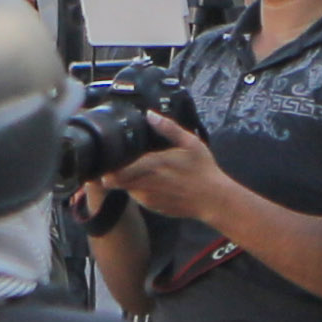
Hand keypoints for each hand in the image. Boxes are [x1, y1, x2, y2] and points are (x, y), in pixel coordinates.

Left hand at [99, 115, 229, 220]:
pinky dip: (139, 189)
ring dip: (126, 180)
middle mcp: (146, 183)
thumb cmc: (203, 170)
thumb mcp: (190, 143)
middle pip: (114, 180)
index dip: (108, 164)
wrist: (213, 200)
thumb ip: (168, 128)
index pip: (117, 170)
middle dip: (112, 171)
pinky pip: (138, 196)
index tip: (108, 155)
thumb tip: (150, 114)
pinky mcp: (152, 207)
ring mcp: (148, 198)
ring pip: (125, 188)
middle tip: (116, 161)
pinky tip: (152, 181)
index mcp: (152, 165)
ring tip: (137, 169)